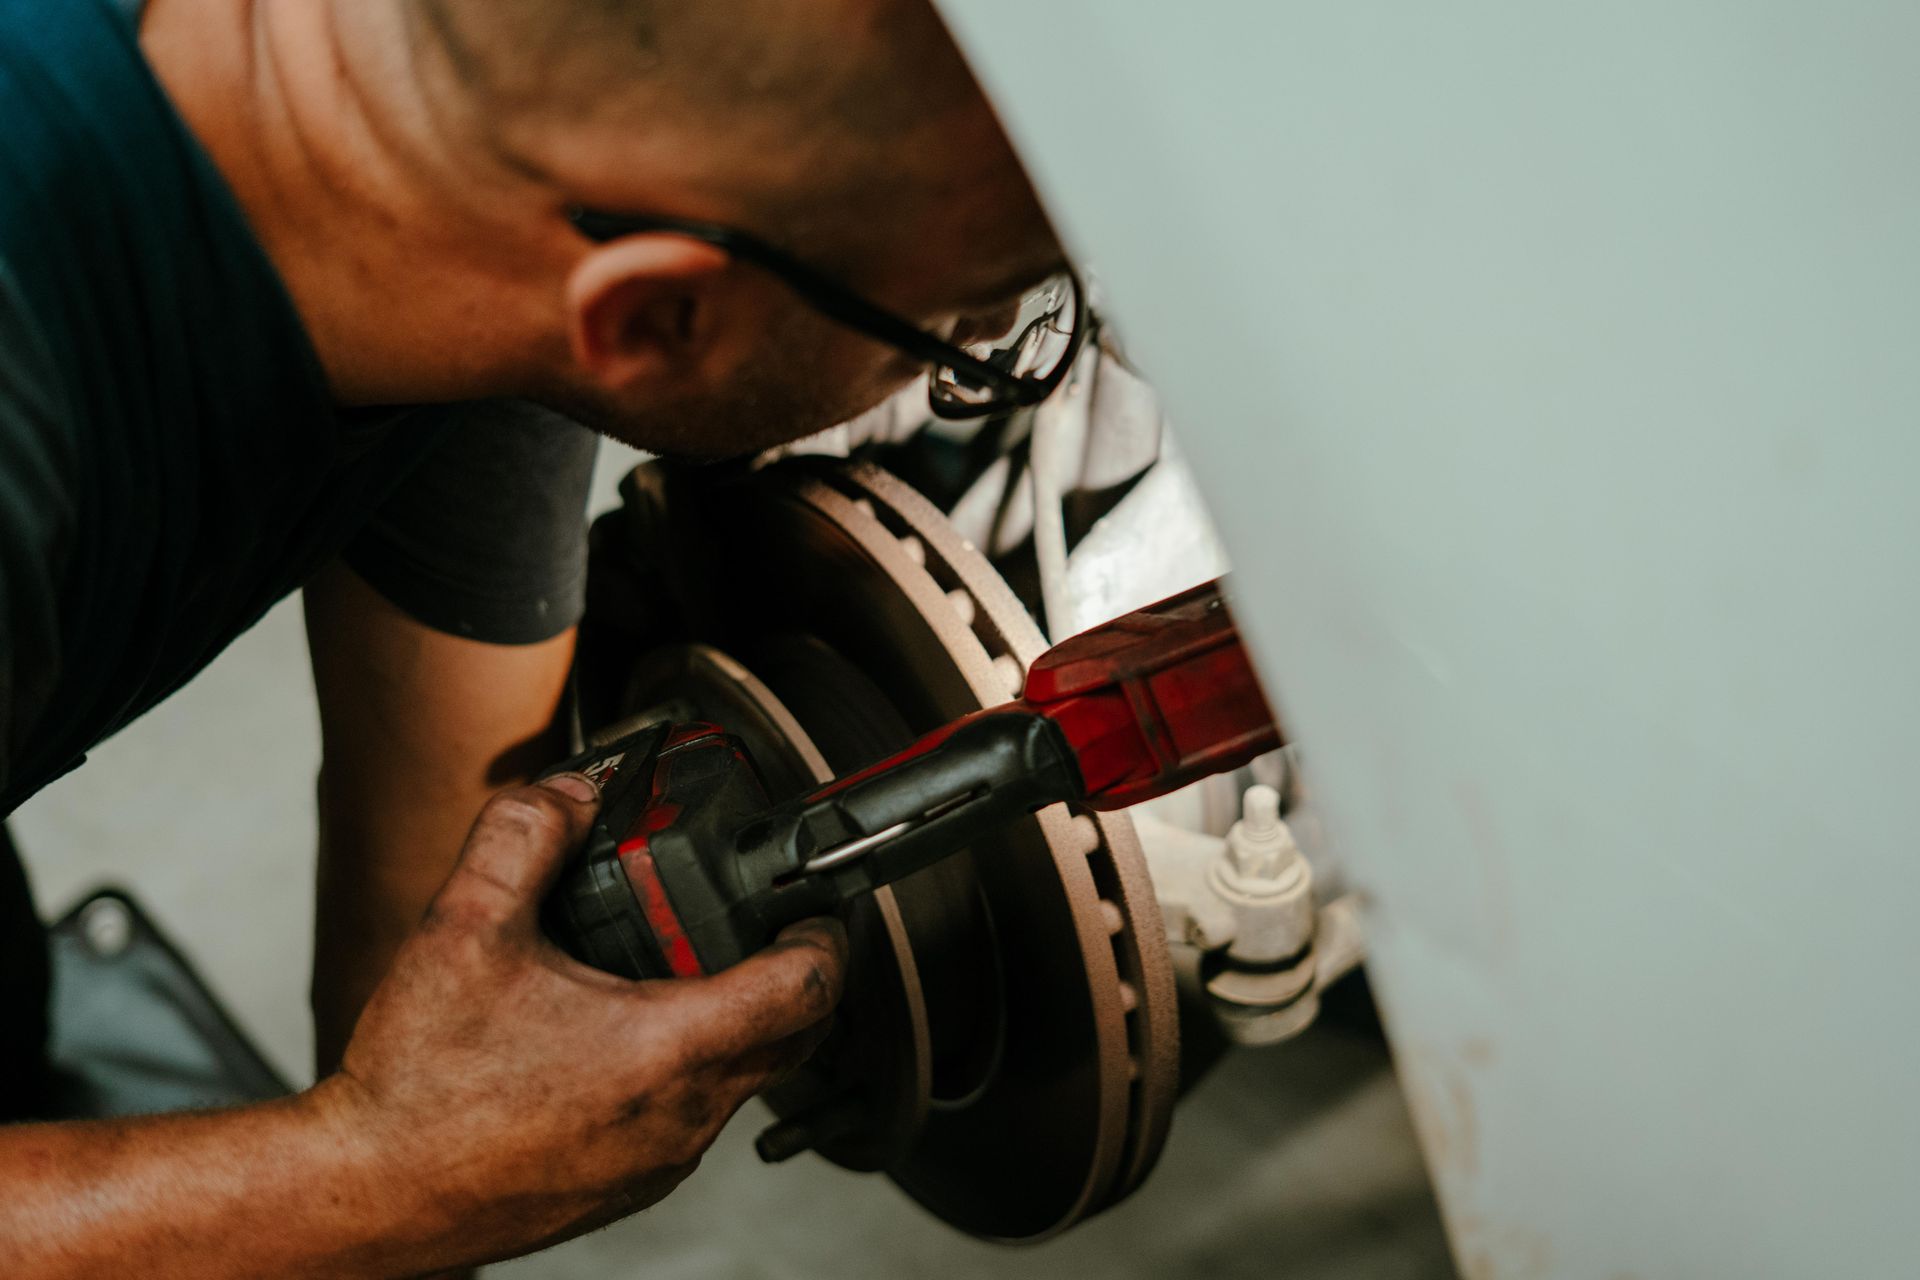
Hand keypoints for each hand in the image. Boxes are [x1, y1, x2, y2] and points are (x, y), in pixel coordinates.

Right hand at [316, 773, 846, 1269]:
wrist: (369, 1195)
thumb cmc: (418, 1085)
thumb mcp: (464, 926)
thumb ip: (525, 835)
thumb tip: (572, 793)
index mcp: (668, 1048)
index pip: (807, 990)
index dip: (827, 936)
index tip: (816, 908)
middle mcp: (682, 1115)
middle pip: (795, 1039)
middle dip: (793, 978)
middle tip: (759, 930)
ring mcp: (661, 1160)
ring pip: (743, 1081)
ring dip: (734, 1025)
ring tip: (679, 972)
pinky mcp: (629, 1186)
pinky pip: (691, 1117)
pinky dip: (687, 1070)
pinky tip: (622, 1036)